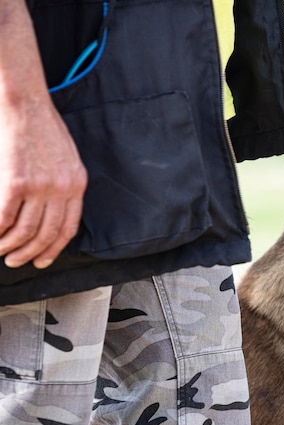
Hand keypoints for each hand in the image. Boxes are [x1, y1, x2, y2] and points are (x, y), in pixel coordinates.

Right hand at [0, 96, 86, 268]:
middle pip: (47, 234)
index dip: (54, 249)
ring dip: (10, 247)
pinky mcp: (16, 181)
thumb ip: (65, 186)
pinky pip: (5, 218)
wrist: (26, 105)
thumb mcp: (68, 159)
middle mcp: (62, 188)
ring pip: (26, 231)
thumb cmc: (44, 130)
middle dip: (30, 254)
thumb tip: (53, 214)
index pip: (68, 228)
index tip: (43, 261)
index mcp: (78, 184)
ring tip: (1, 251)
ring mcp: (40, 186)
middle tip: (16, 262)